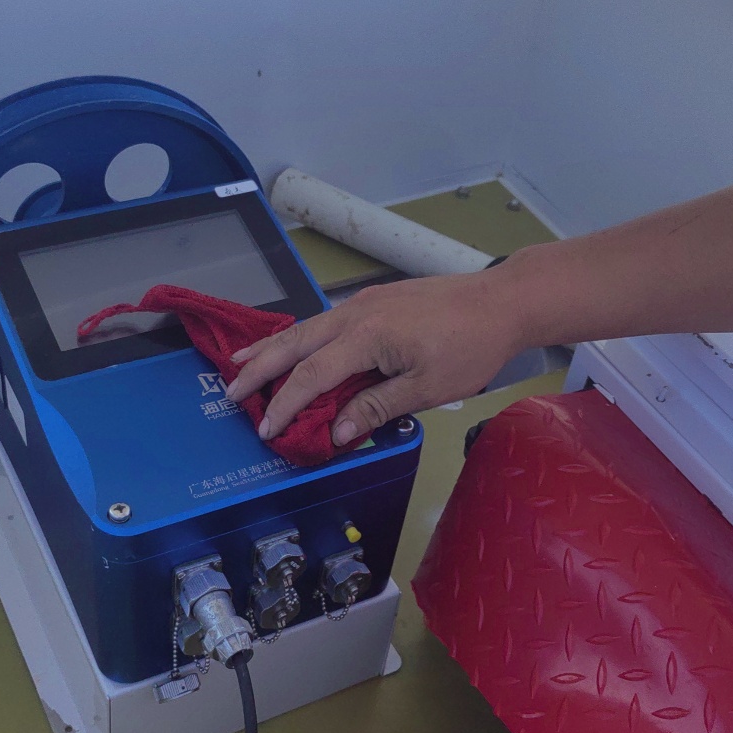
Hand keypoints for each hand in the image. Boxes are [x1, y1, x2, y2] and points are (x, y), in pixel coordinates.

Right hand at [225, 267, 526, 444]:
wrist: (502, 302)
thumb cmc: (471, 346)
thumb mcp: (426, 388)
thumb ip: (377, 407)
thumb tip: (338, 431)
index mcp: (366, 337)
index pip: (310, 377)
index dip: (284, 405)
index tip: (266, 430)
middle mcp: (356, 314)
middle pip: (294, 344)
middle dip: (259, 367)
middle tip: (230, 390)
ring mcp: (364, 304)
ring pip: (306, 327)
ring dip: (274, 347)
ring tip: (243, 361)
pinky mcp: (375, 301)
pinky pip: (325, 321)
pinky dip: (300, 336)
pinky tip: (294, 345)